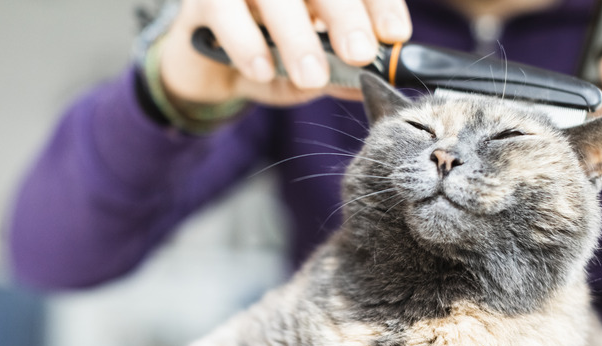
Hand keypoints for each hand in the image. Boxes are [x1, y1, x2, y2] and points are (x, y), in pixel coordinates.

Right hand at [159, 0, 410, 106]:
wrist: (206, 67)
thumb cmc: (264, 57)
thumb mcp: (306, 70)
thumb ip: (338, 73)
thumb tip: (373, 81)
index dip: (379, 2)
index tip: (394, 35)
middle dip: (345, 15)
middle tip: (360, 54)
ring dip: (297, 35)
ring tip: (312, 76)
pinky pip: (223, 9)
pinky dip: (246, 41)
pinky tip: (261, 68)